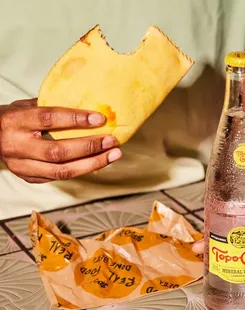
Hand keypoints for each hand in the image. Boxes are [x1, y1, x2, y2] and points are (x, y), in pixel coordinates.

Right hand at [0, 99, 121, 182]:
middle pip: (58, 151)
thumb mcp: (25, 106)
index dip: (76, 119)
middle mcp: (18, 146)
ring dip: (92, 163)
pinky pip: (60, 177)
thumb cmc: (10, 119)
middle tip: (112, 141)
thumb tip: (85, 107)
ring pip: (62, 171)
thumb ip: (50, 107)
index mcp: (15, 122)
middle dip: (89, 147)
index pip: (49, 119)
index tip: (100, 119)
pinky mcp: (29, 178)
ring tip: (113, 155)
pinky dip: (82, 170)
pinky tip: (98, 162)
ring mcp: (22, 166)